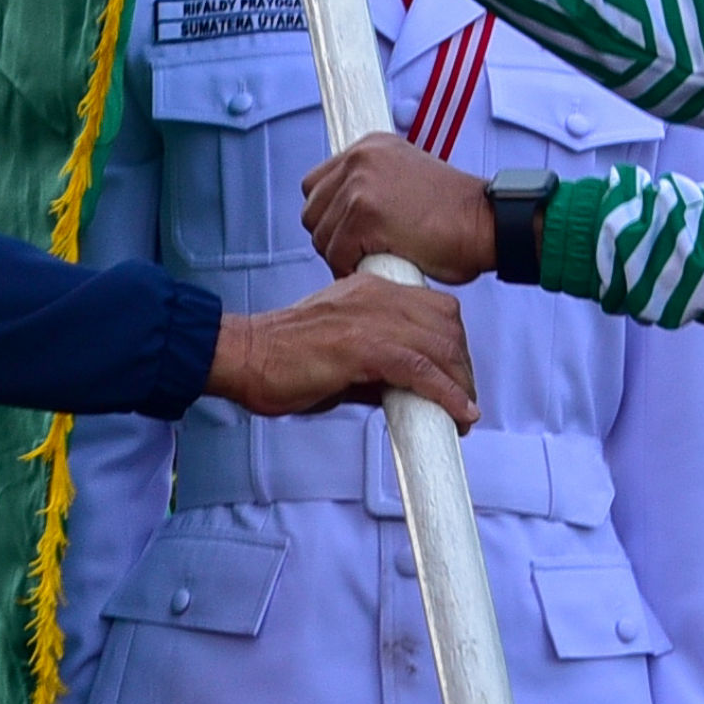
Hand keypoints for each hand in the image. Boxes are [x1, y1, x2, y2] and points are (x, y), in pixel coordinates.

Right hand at [206, 271, 478, 423]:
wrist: (241, 357)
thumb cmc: (281, 358)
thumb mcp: (341, 354)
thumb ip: (377, 367)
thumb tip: (407, 392)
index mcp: (370, 290)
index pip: (433, 308)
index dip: (453, 344)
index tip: (457, 376)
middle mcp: (376, 296)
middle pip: (447, 324)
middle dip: (462, 366)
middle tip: (462, 401)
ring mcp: (370, 318)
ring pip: (440, 345)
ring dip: (459, 384)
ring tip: (460, 413)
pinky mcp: (362, 346)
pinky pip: (420, 368)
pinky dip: (445, 393)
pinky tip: (456, 413)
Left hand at [299, 133, 495, 283]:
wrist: (487, 225)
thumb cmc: (456, 217)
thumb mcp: (407, 181)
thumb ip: (371, 187)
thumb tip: (339, 216)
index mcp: (369, 146)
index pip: (316, 185)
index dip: (332, 217)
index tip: (354, 234)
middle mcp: (360, 158)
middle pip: (311, 211)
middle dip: (333, 238)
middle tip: (366, 251)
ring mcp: (360, 184)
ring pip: (321, 236)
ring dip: (344, 256)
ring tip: (378, 257)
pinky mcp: (365, 213)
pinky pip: (337, 254)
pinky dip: (354, 269)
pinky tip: (382, 265)